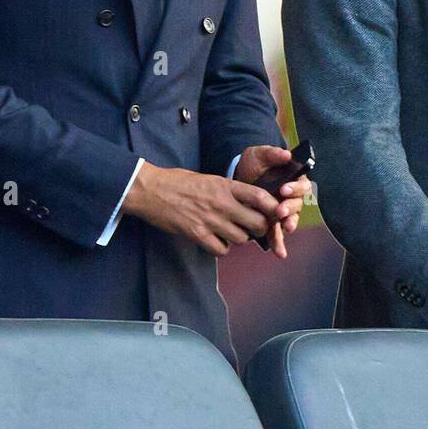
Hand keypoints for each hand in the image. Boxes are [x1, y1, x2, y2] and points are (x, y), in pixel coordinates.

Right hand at [123, 163, 282, 256]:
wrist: (151, 189)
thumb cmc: (178, 182)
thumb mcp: (209, 178)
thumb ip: (229, 190)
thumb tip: (248, 201)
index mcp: (225, 185)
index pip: (260, 197)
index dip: (273, 207)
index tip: (276, 212)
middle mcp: (222, 203)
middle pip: (257, 223)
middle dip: (260, 228)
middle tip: (253, 227)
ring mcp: (210, 220)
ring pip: (241, 239)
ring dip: (239, 238)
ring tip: (230, 233)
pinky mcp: (197, 234)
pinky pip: (221, 250)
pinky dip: (221, 248)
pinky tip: (215, 241)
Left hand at [233, 145, 309, 259]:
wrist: (238, 175)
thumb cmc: (254, 163)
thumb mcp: (260, 154)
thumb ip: (272, 154)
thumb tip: (286, 154)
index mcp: (293, 179)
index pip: (302, 185)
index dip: (295, 188)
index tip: (284, 189)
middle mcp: (291, 197)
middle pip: (298, 205)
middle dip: (290, 208)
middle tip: (280, 210)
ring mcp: (282, 210)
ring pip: (290, 220)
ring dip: (288, 225)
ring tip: (285, 228)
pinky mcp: (271, 221)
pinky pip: (278, 233)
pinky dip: (279, 243)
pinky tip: (279, 253)